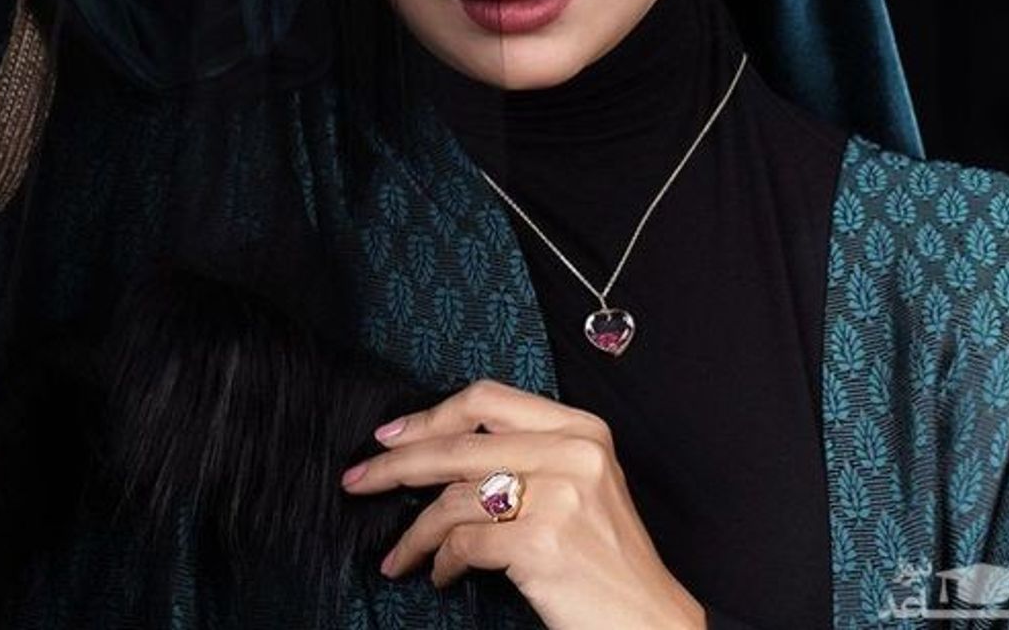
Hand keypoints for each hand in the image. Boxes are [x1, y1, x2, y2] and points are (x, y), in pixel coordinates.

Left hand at [340, 378, 706, 629]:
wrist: (651, 621)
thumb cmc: (606, 556)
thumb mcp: (581, 482)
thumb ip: (527, 454)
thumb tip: (440, 448)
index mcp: (579, 428)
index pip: (488, 400)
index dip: (431, 415)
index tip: (390, 435)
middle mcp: (571, 452)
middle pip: (459, 444)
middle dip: (397, 463)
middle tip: (358, 479)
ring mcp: (558, 497)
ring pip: (454, 498)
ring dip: (415, 531)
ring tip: (399, 554)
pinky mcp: (542, 544)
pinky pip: (465, 544)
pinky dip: (441, 560)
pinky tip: (439, 574)